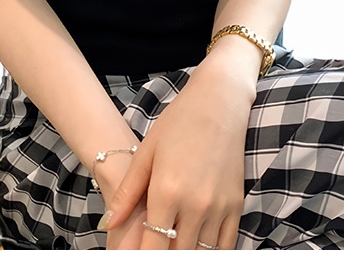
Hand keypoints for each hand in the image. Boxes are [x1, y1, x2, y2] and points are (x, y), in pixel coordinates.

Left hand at [100, 53, 255, 249]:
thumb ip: (128, 191)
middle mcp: (195, 204)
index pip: (152, 246)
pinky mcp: (236, 204)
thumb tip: (108, 222)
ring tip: (173, 243)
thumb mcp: (146, 152)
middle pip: (176, 253)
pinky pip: (224, 245)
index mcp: (167, 192)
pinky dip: (210, 250)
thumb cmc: (178, 123)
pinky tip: (196, 244)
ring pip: (200, 252)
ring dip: (185, 251)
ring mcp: (218, 207)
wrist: (218, 103)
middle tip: (153, 246)